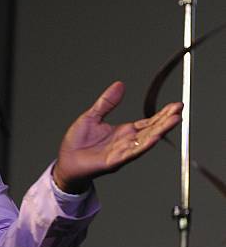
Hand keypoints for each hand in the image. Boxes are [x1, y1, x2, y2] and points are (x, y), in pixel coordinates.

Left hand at [53, 81, 182, 193]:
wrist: (66, 161)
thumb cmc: (77, 142)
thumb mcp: (92, 116)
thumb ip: (106, 102)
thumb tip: (119, 85)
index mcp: (123, 132)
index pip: (148, 122)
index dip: (162, 114)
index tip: (176, 105)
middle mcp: (126, 142)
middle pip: (151, 130)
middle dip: (166, 120)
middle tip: (180, 110)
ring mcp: (122, 152)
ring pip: (145, 141)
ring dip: (160, 131)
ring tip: (174, 121)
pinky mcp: (113, 161)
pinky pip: (131, 153)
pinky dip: (143, 145)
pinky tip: (154, 138)